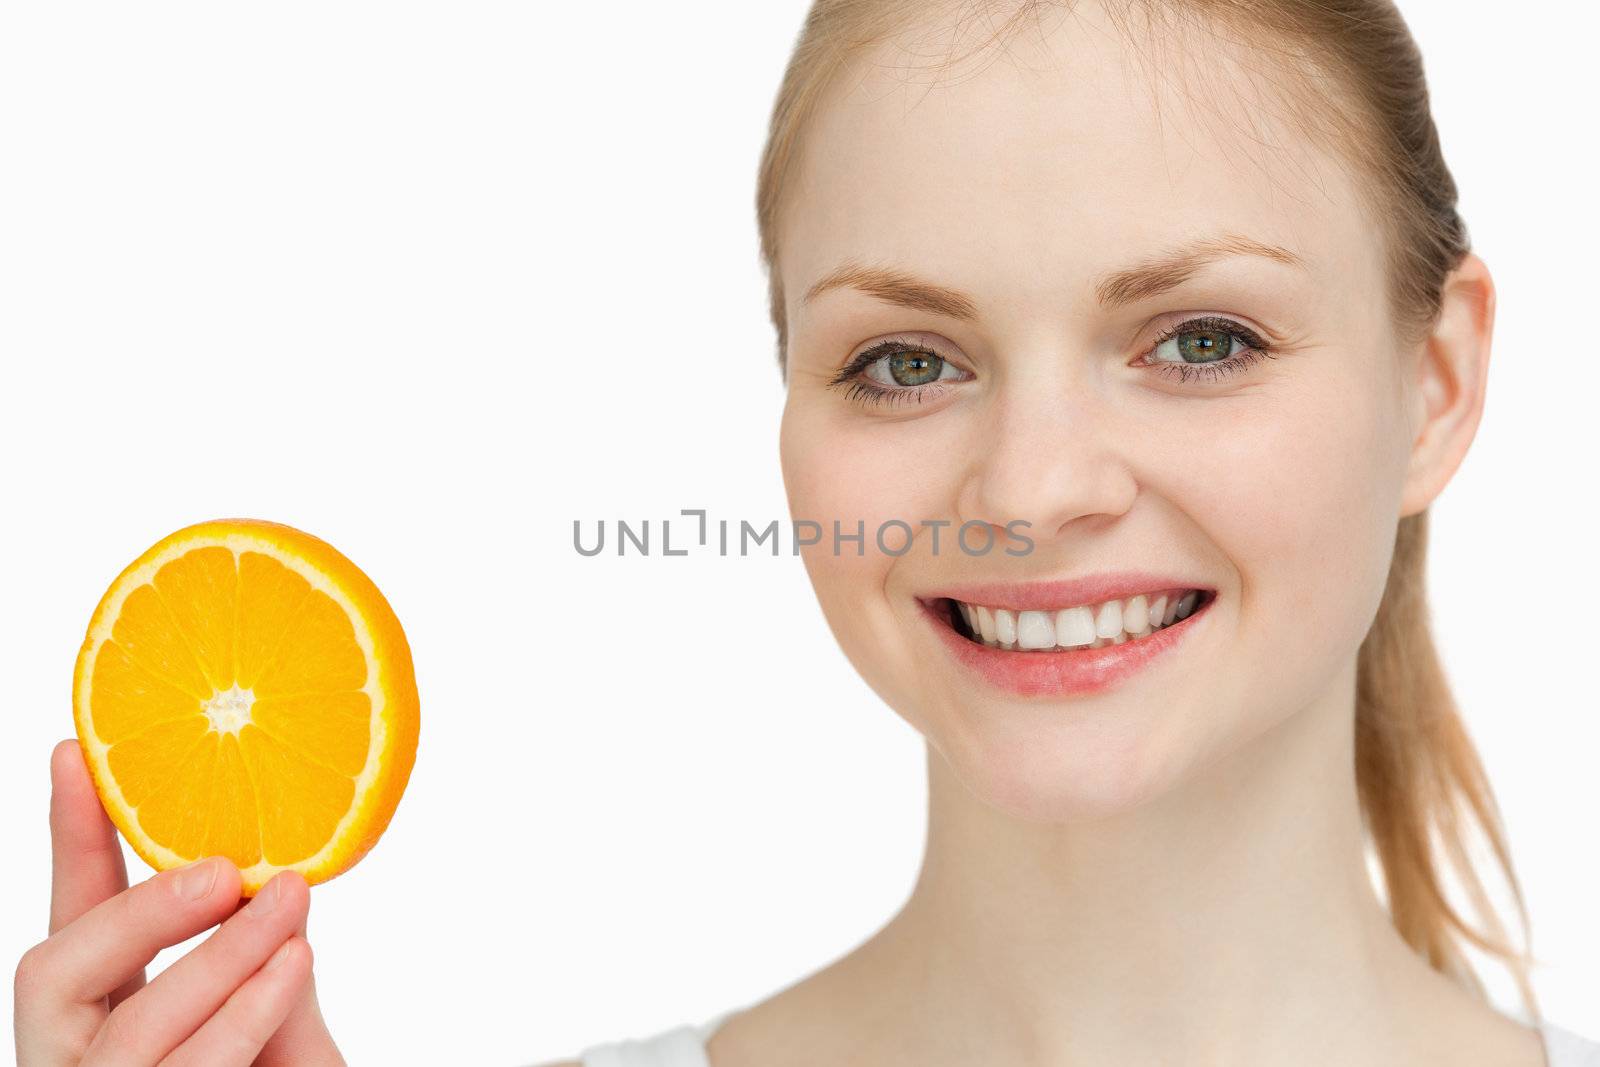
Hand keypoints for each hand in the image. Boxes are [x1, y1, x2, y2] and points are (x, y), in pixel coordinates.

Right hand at [14, 739, 345, 1064]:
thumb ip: (277, 979)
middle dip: (139, 910)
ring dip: (219, 957)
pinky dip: (243, 1014)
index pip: (75, 921)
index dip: (73, 840)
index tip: (76, 753)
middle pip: (57, 970)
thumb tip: (280, 884)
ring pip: (130, 1027)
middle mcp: (81, 1059)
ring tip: (289, 900)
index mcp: (106, 1020)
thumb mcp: (293, 1037)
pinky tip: (294, 965)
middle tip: (223, 870)